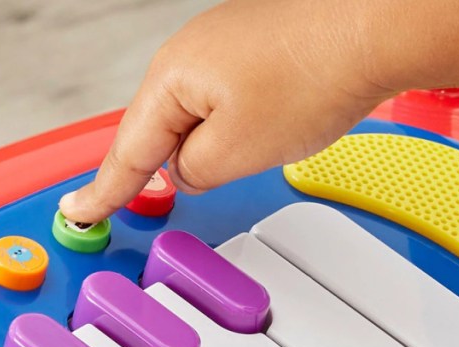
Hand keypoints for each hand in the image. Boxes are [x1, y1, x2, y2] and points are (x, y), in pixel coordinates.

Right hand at [59, 0, 394, 223]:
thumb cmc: (316, 72)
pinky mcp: (255, 47)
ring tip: (245, 154)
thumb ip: (192, 173)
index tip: (77, 212)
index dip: (101, 192)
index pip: (125, 152)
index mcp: (170, 79)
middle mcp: (187, 55)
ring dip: (208, 147)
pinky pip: (223, 99)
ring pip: (193, 117)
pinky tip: (262, 131)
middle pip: (155, 131)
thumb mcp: (234, 153)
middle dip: (160, 169)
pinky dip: (233, 125)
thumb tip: (184, 170)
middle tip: (148, 201)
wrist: (381, 22)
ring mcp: (222, 45)